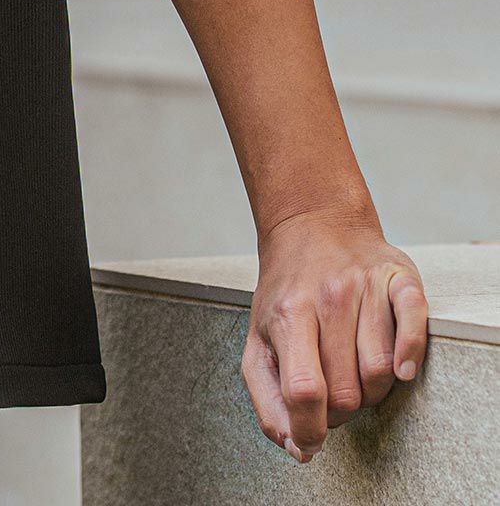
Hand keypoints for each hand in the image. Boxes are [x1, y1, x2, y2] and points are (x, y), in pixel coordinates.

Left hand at [241, 203, 428, 462]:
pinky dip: (411, 356)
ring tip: (355, 369)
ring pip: (382, 372)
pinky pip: (414, 327)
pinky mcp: (399, 278)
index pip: (305, 391)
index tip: (313, 439)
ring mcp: (365, 285)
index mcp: (288, 314)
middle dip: (342, 410)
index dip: (311, 430)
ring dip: (373, 388)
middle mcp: (328, 296)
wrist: (312, 224)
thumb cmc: (287, 294)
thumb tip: (300, 449)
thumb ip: (268, 402)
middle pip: (348, 391)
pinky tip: (399, 366)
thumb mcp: (259, 341)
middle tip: (333, 390)